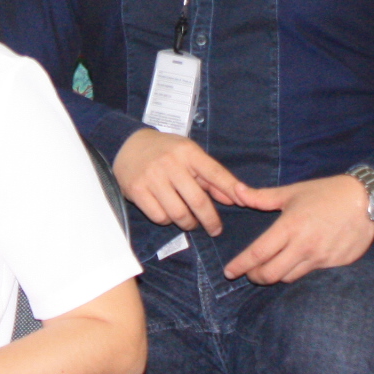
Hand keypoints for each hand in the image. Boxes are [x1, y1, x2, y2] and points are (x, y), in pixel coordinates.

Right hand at [111, 128, 254, 234]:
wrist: (128, 145)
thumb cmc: (166, 152)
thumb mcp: (190, 155)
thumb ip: (211, 177)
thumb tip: (235, 198)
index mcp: (187, 152)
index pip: (215, 173)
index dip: (231, 189)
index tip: (245, 203)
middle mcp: (170, 163)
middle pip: (198, 201)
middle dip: (210, 220)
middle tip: (214, 229)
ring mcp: (152, 177)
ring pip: (178, 213)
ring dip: (188, 223)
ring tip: (190, 222)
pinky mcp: (137, 190)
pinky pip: (159, 216)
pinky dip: (167, 220)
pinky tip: (168, 214)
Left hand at [220, 174, 373, 283]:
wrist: (367, 201)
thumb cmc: (327, 193)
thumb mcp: (293, 191)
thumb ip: (262, 197)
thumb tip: (236, 192)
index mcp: (289, 227)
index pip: (258, 253)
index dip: (240, 265)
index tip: (229, 272)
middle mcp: (303, 246)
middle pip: (270, 274)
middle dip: (255, 277)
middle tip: (249, 273)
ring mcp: (320, 258)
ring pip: (289, 277)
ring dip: (276, 275)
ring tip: (270, 268)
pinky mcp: (334, 264)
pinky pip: (309, 274)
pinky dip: (297, 272)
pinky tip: (294, 264)